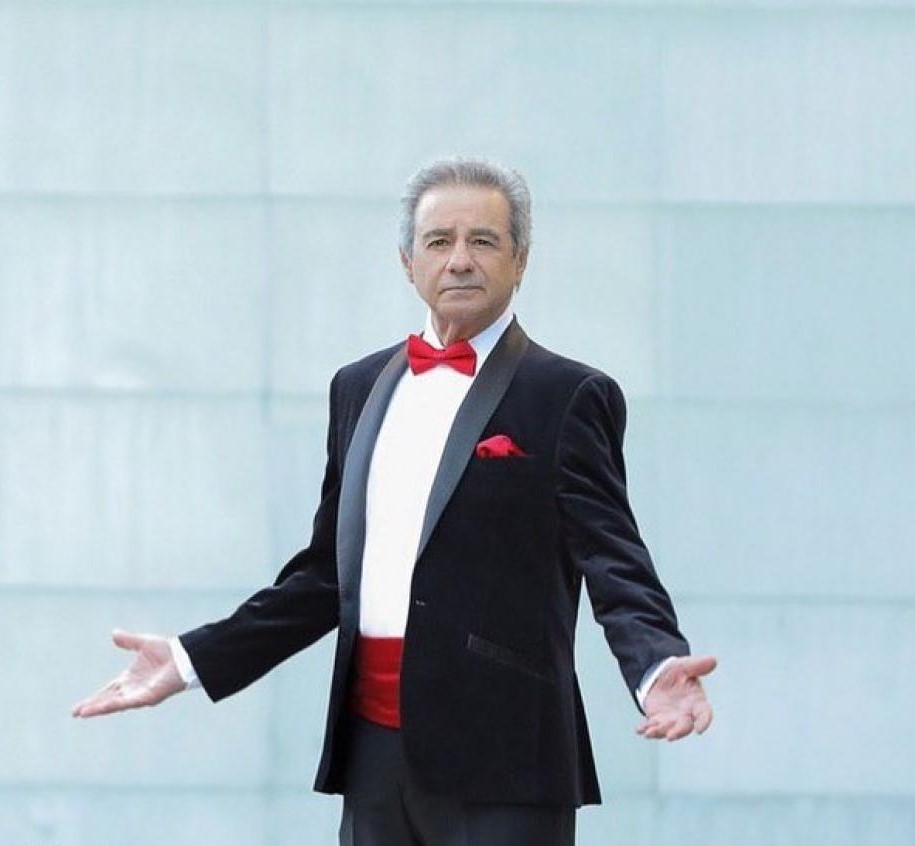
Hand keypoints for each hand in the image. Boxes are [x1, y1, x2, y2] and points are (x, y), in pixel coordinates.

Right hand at [71, 629, 186, 717]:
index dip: (94, 698)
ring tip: (82, 713)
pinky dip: (113, 705)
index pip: (108, 691)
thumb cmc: (168, 651)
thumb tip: (114, 633)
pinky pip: (128, 702)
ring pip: (115, 704)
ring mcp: (140, 695)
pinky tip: (101, 708)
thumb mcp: (143, 644)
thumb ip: (128, 641)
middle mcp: (133, 689)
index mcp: (130, 679)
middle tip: (75, 713)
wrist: (185, 655)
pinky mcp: (148, 697)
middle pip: (108, 700)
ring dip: (99, 708)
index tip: (78, 708)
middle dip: (92, 707)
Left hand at [636, 655, 715, 740]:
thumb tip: (713, 660)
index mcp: (697, 702)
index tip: (700, 730)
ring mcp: (671, 719)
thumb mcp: (686, 666)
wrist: (660, 674)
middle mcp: (685, 714)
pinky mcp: (657, 718)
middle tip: (670, 736)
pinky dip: (645, 728)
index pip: (704, 714)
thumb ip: (698, 665)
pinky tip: (639, 730)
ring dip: (659, 732)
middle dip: (677, 732)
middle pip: (684, 727)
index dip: (703, 722)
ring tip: (650, 733)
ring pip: (667, 729)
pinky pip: (651, 725)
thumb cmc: (677, 672)